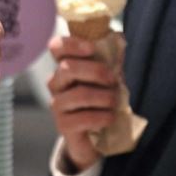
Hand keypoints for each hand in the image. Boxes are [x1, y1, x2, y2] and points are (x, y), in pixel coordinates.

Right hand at [45, 33, 120, 172]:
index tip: (91, 48)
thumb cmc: (102, 102)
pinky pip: (83, 118)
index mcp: (65, 67)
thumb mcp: (109, 78)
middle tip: (112, 80)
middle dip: (95, 71)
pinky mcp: (63, 125)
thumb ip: (111, 59)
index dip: (71, 44)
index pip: (56, 47)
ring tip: (114, 102)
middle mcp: (56, 84)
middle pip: (67, 68)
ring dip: (104, 97)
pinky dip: (102, 117)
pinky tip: (109, 118)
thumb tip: (118, 37)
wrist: (98, 137)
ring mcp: (57, 105)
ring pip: (78, 94)